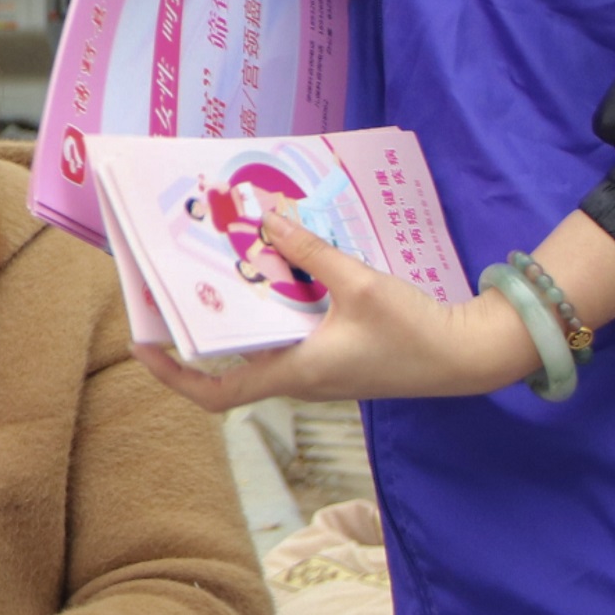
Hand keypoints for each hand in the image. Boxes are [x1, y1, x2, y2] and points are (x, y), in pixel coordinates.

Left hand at [132, 204, 541, 407]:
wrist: (471, 355)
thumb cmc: (416, 332)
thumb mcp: (360, 285)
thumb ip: (311, 253)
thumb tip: (266, 221)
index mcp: (295, 373)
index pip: (217, 394)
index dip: (173, 377)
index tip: (143, 347)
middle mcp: (299, 377)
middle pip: (232, 360)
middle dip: (202, 323)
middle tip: (173, 281)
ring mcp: (319, 369)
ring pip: (263, 341)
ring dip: (241, 307)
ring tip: (218, 262)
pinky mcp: (338, 355)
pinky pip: (291, 331)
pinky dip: (276, 303)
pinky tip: (277, 265)